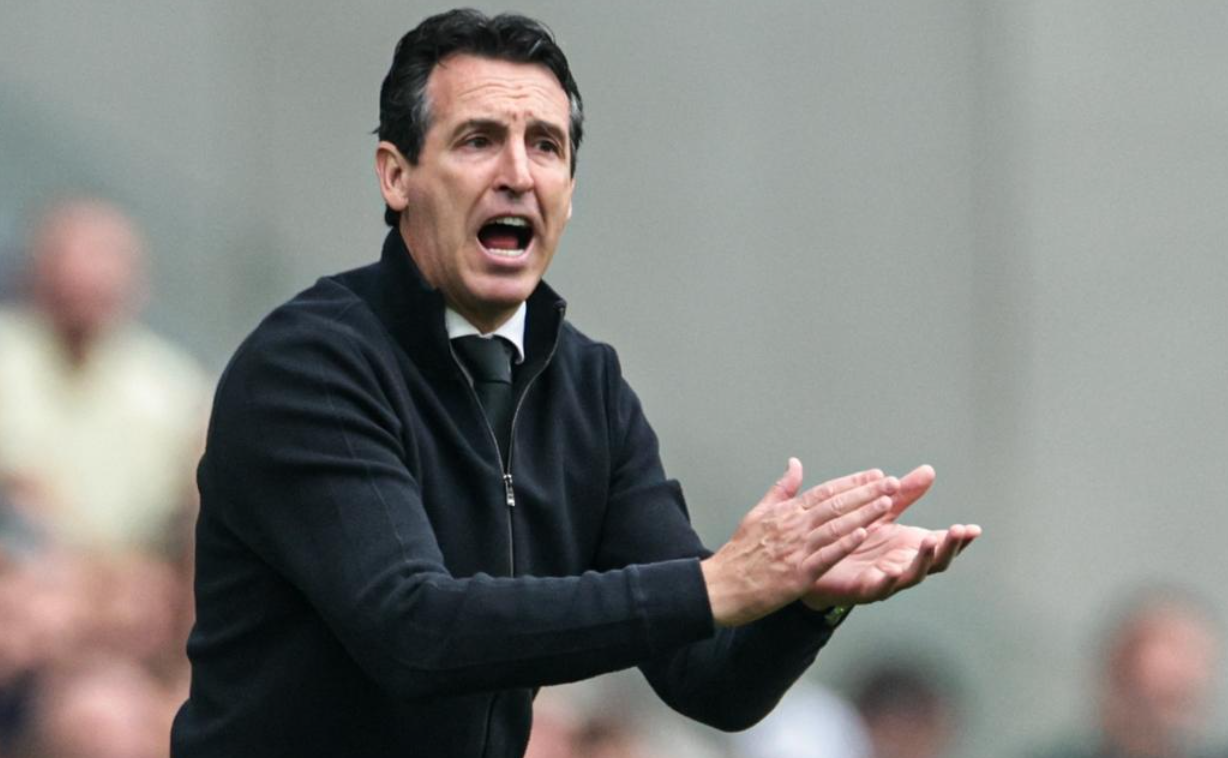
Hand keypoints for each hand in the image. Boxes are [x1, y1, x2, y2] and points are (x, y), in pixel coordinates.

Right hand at [701, 459, 897, 627]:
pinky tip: (863, 535)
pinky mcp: (798, 574)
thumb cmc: (740, 552)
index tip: (876, 475)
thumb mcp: (758, 513)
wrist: (721, 586)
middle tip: (892, 483)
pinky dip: (844, 544)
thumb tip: (795, 463)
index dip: (853, 482)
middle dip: (866, 493)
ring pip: (835, 527)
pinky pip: (826, 556)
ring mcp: (796, 549)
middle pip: (835, 505)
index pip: (825, 491)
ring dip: (863, 514)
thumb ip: (781, 489)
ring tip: (886, 504)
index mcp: (785, 512)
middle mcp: (793, 526)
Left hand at [802, 465, 980, 608]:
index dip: (959, 538)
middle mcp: (902, 564)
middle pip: (935, 562)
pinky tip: (892, 569)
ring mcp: (886, 579)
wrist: (817, 561)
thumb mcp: (881, 511)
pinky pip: (879, 587)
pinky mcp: (863, 590)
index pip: (941, 543)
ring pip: (912, 575)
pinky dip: (887, 579)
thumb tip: (928, 470)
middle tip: (957, 531)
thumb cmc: (852, 538)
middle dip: (949, 547)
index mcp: (909, 546)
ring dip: (923, 560)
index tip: (974, 528)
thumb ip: (904, 494)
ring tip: (930, 542)